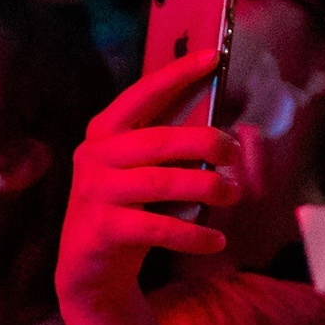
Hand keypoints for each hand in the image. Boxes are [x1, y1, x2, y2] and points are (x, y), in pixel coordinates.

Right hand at [54, 49, 245, 313]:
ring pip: (162, 182)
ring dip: (207, 187)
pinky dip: (193, 234)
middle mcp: (95, 156)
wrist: (88, 270)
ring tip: (234, 194)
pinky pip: (158, 227)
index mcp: (105, 131)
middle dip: (206, 142)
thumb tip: (220, 130)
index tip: (214, 55)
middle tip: (235, 153)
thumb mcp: (140, 170)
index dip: (178, 73)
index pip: (144, 93)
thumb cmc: (127, 208)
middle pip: (161, 140)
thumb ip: (167, 146)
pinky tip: (216, 240)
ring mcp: (95, 193)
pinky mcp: (101, 229)